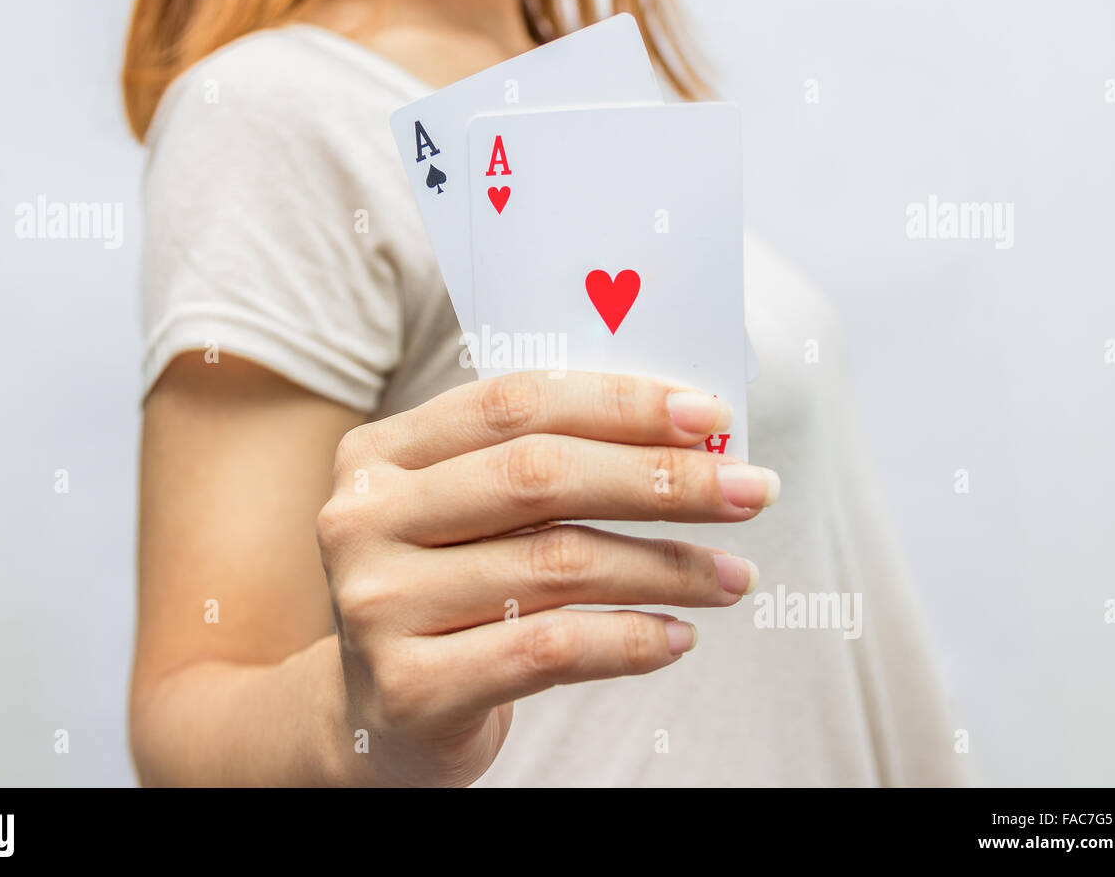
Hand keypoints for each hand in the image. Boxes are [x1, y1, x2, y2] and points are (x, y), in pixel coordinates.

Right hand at [316, 371, 778, 785]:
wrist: (385, 711)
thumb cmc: (451, 589)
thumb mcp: (469, 512)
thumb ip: (541, 464)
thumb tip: (687, 434)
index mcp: (380, 452)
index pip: (513, 404)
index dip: (618, 403)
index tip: (709, 414)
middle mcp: (362, 519)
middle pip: (538, 477)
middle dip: (662, 479)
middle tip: (752, 489)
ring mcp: (378, 605)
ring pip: (557, 565)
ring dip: (667, 566)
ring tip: (733, 576)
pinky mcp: (410, 687)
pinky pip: (549, 650)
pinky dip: (631, 640)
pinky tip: (678, 637)